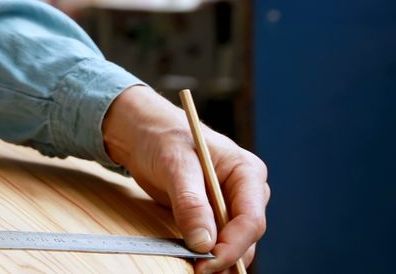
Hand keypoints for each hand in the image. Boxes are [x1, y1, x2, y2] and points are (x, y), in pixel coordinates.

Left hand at [102, 86, 268, 273]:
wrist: (144, 134)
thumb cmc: (162, 137)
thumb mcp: (174, 164)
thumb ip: (190, 202)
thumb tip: (204, 242)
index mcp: (246, 172)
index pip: (251, 219)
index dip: (232, 246)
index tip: (207, 261)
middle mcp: (246, 191)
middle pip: (246, 236)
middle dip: (224, 256)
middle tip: (197, 270)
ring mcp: (231, 205)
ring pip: (233, 243)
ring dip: (216, 258)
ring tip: (194, 267)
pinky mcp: (213, 215)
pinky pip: (216, 240)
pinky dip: (206, 252)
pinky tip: (192, 260)